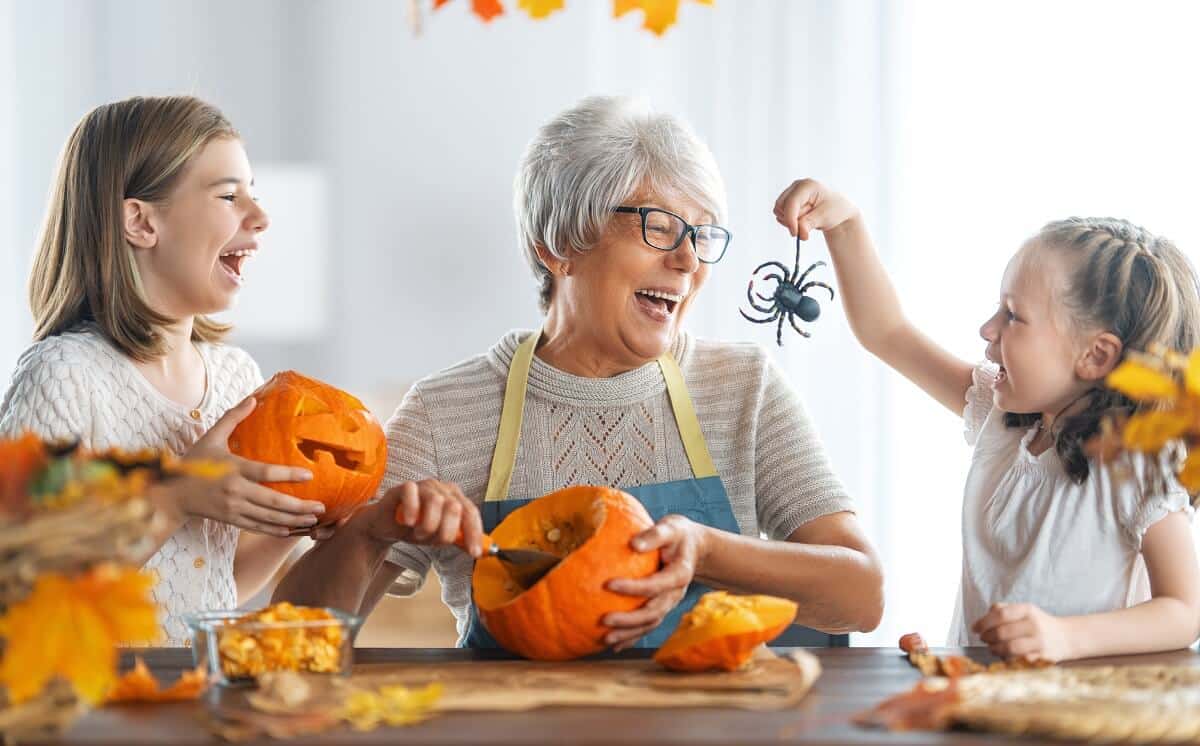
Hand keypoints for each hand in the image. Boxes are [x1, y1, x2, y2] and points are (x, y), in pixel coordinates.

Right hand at [160, 397, 323, 535]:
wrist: (172, 494)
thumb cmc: (193, 462)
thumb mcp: (211, 437)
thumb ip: (233, 418)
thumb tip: (253, 398)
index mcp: (232, 469)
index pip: (264, 472)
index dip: (288, 474)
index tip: (309, 475)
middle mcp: (235, 491)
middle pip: (272, 501)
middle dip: (299, 506)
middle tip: (321, 507)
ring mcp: (233, 508)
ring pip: (268, 518)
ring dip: (292, 521)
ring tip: (314, 520)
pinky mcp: (231, 520)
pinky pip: (257, 527)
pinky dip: (275, 530)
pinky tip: (291, 530)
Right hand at [349, 478, 484, 556]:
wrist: (387, 525)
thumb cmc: (416, 528)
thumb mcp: (440, 537)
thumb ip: (459, 539)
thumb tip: (480, 551)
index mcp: (456, 499)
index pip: (471, 513)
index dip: (474, 533)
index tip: (474, 553)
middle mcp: (443, 489)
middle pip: (455, 507)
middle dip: (446, 531)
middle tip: (433, 540)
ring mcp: (424, 486)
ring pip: (435, 501)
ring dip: (427, 525)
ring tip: (418, 533)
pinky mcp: (405, 487)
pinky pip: (412, 493)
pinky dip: (412, 510)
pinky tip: (409, 522)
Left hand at [603, 514, 709, 651]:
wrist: (694, 547)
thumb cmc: (678, 534)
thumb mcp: (671, 527)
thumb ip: (654, 534)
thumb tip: (633, 544)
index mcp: (679, 574)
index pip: (655, 585)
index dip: (633, 588)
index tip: (608, 584)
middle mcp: (675, 594)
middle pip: (653, 612)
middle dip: (629, 620)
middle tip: (604, 620)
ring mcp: (669, 603)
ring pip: (650, 624)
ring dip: (628, 634)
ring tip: (605, 639)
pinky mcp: (662, 608)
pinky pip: (647, 626)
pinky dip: (632, 637)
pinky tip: (613, 645)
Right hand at [773, 178, 860, 239]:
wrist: (837, 210)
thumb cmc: (834, 209)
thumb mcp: (824, 217)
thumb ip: (809, 223)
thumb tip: (800, 233)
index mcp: (807, 185)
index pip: (791, 202)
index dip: (790, 219)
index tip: (795, 234)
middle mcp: (796, 186)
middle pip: (781, 206)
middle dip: (791, 220)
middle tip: (806, 227)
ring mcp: (791, 193)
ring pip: (779, 211)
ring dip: (791, 221)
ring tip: (808, 220)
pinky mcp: (788, 201)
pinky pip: (780, 215)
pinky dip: (789, 221)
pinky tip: (802, 219)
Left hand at [972, 602, 1072, 661]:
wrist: (1066, 637)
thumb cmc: (1038, 623)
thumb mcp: (1023, 611)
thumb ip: (1003, 609)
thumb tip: (984, 617)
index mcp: (1028, 610)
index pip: (1001, 614)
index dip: (984, 622)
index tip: (974, 628)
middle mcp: (1035, 625)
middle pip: (1002, 632)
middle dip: (987, 637)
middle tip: (983, 639)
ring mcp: (1040, 642)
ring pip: (1010, 648)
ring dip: (995, 649)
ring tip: (992, 648)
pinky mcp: (1044, 657)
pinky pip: (1019, 660)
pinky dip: (1008, 659)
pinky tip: (1005, 656)